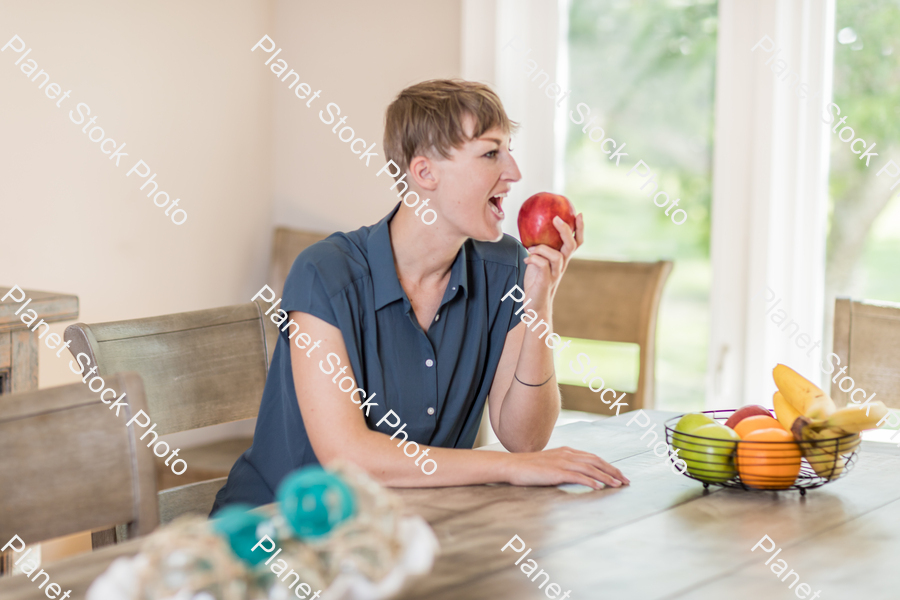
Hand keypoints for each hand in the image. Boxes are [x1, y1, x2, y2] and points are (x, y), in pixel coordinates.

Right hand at [504, 446, 628, 489]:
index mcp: (567, 451)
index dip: (608, 466)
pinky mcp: (556, 472)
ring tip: (618, 485)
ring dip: (606, 477)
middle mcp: (567, 454)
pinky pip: (578, 476)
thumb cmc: (529, 468)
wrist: (512, 466)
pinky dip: (591, 481)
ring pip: (590, 468)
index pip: (593, 457)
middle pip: (596, 461)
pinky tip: (599, 487)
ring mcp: (562, 462)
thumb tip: (576, 475)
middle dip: (613, 471)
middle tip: (626, 480)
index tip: (619, 474)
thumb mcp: (550, 463)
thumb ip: (563, 466)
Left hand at [522, 213, 583, 310]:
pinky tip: (526, 260)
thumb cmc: (535, 283)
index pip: (576, 242)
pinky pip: (542, 266)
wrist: (535, 306)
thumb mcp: (538, 262)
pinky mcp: (545, 282)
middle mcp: (561, 266)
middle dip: (565, 230)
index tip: (579, 214)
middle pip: (571, 246)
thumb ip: (538, 249)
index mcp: (562, 259)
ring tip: (531, 247)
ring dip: (542, 248)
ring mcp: (555, 274)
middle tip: (556, 218)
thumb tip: (528, 231)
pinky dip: (533, 259)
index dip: (579, 229)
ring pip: (557, 256)